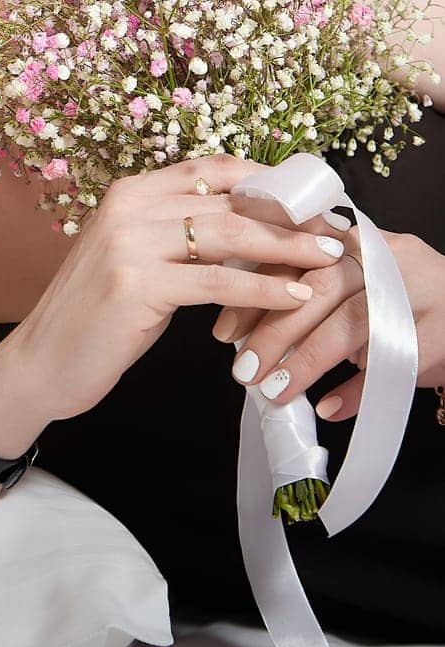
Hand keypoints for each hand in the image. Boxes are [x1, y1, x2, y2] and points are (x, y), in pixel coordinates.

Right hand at [11, 153, 349, 423]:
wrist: (41, 363)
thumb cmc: (95, 317)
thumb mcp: (136, 260)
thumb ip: (178, 236)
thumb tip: (248, 227)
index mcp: (128, 192)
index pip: (211, 169)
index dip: (266, 180)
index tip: (310, 198)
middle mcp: (127, 206)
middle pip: (228, 200)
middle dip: (290, 216)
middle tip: (335, 231)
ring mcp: (129, 242)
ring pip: (228, 234)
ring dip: (288, 247)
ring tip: (329, 259)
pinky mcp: (137, 284)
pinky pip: (217, 281)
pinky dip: (263, 287)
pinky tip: (294, 296)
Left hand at [214, 229, 444, 418]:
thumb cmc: (397, 291)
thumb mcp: (355, 274)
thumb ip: (307, 281)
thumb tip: (239, 318)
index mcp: (356, 238)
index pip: (296, 256)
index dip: (257, 292)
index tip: (224, 330)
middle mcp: (384, 260)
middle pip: (320, 290)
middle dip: (275, 331)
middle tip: (242, 369)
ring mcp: (414, 297)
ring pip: (351, 326)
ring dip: (306, 362)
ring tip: (273, 391)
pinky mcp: (435, 338)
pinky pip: (387, 366)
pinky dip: (355, 391)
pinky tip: (326, 407)